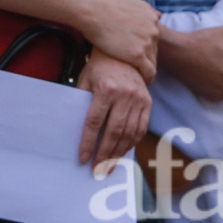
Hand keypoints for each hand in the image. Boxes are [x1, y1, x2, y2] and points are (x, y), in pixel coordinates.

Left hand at [76, 52, 151, 167]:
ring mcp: (139, 99)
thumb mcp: (85, 79)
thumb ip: (81, 102)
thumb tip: (74, 130)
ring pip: (129, 133)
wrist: (124, 52)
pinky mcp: (148, 102)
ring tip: (110, 166)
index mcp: (106, 89)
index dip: (88, 142)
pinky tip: (123, 152)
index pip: (94, 122)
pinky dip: (132, 143)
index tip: (83, 158)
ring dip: (118, 153)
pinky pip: (141, 128)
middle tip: (97, 170)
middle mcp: (125, 95)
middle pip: (113, 132)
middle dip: (104, 154)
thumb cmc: (99, 67)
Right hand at [81, 0, 159, 79]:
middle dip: (146, 57)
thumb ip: (140, 4)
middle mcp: (153, 29)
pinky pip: (149, 71)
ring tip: (138, 75)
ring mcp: (147, 42)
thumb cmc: (104, 4)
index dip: (144, 44)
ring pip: (152, 61)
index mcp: (151, 16)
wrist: (93, 11)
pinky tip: (142, 81)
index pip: (153, 36)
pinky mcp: (138, 55)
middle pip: (154, 49)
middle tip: (136, 66)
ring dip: (146, 68)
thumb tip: (156, 12)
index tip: (137, 51)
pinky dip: (147, 77)